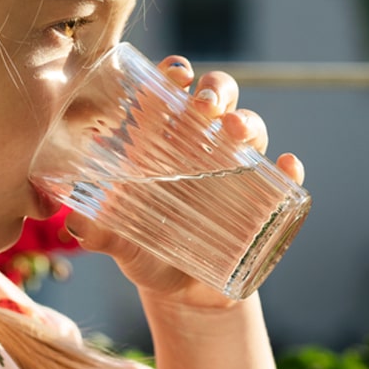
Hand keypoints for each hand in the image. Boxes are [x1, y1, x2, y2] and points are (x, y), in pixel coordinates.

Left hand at [65, 55, 305, 308]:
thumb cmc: (146, 254)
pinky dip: (289, 169)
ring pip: (251, 129)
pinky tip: (288, 167)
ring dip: (248, 122)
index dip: (175, 73)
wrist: (182, 295)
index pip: (171, 93)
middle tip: (206, 107)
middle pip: (217, 99)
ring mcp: (236, 171)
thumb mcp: (123, 245)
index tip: (176, 76)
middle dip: (216, 91)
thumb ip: (102, 235)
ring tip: (237, 134)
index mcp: (163, 144)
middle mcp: (202, 148)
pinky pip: (282, 176)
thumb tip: (78, 225)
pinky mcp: (262, 200)